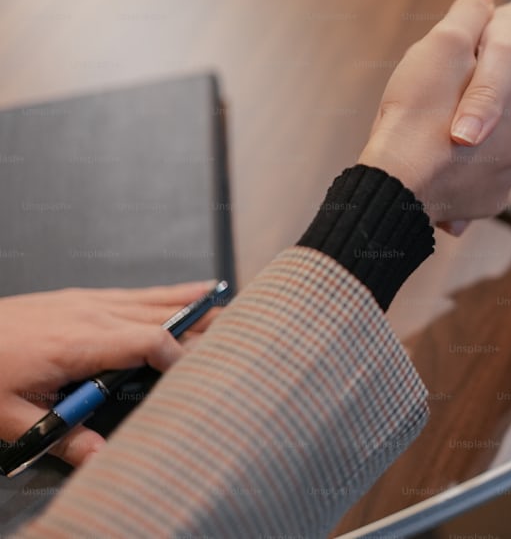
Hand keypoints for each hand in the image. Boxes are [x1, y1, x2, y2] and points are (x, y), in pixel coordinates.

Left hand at [0, 281, 218, 467]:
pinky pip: (137, 294)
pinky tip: (189, 293)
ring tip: (233, 305)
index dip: (179, 355)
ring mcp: (87, 301)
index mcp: (77, 341)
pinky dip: (169, 294)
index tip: (200, 374)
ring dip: (194, 303)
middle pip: (161, 314)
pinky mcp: (81, 298)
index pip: (146, 340)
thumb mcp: (7, 418)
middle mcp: (90, 313)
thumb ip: (59, 436)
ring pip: (154, 299)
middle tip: (246, 328)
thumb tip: (103, 457)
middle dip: (204, 323)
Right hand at [359, 0, 510, 222]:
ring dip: (482, 150)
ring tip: (441, 138)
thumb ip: (469, 19)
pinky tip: (435, 167)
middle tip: (461, 105)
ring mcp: (507, 183)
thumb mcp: (444, 48)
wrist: (394, 183)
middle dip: (505, 118)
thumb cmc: (420, 112)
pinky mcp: (483, 208)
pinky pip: (479, 188)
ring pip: (503, 159)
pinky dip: (462, 180)